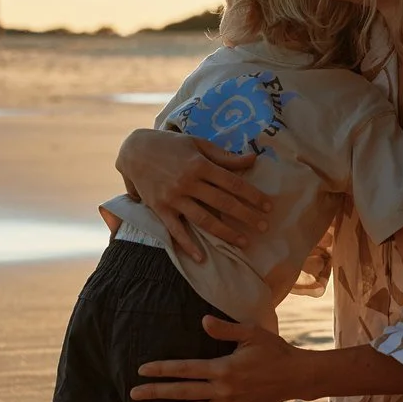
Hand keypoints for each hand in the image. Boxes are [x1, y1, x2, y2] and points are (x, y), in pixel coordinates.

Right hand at [114, 129, 269, 261]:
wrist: (134, 150)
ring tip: (243, 242)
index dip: (252, 195)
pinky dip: (187, 245)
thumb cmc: (170, 144)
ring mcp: (174, 197)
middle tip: (263, 227)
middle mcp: (188, 182)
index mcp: (200, 164)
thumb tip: (253, 159)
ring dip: (225, 233)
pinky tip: (201, 257)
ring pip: (204, 219)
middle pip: (223, 203)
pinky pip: (176, 230)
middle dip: (246, 216)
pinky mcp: (160, 208)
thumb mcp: (198, 144)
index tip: (267, 206)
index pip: (232, 183)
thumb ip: (224, 156)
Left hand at [131, 318, 310, 401]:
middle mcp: (223, 390)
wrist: (297, 376)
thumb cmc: (274, 350)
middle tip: (133, 394)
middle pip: (182, 392)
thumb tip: (202, 321)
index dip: (162, 370)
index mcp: (224, 368)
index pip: (185, 369)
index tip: (142, 370)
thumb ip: (225, 329)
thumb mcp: (251, 333)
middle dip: (156, 393)